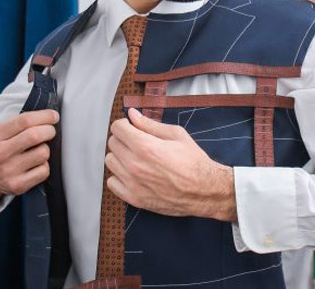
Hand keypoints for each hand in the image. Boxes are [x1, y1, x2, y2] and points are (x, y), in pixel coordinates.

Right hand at [0, 110, 58, 203]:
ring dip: (45, 149)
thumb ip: (19, 123)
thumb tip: (48, 116)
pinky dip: (44, 166)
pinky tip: (35, 165)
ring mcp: (9, 171)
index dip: (44, 116)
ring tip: (37, 150)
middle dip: (49, 131)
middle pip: (35, 136)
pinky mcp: (18, 185)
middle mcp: (0, 153)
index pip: (24, 121)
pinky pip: (44, 171)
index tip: (53, 116)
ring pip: (43, 153)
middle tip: (50, 131)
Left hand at [106, 108, 236, 220]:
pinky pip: (112, 182)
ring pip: (110, 162)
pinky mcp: (133, 198)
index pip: (117, 128)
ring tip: (136, 159)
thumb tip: (132, 114)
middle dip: (124, 139)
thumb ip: (150, 124)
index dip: (125, 125)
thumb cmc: (194, 163)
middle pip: (112, 143)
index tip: (132, 128)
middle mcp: (135, 165)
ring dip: (120, 157)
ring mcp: (132, 183)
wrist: (204, 190)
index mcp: (145, 146)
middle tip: (138, 143)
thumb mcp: (176, 135)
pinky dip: (119, 177)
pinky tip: (133, 174)